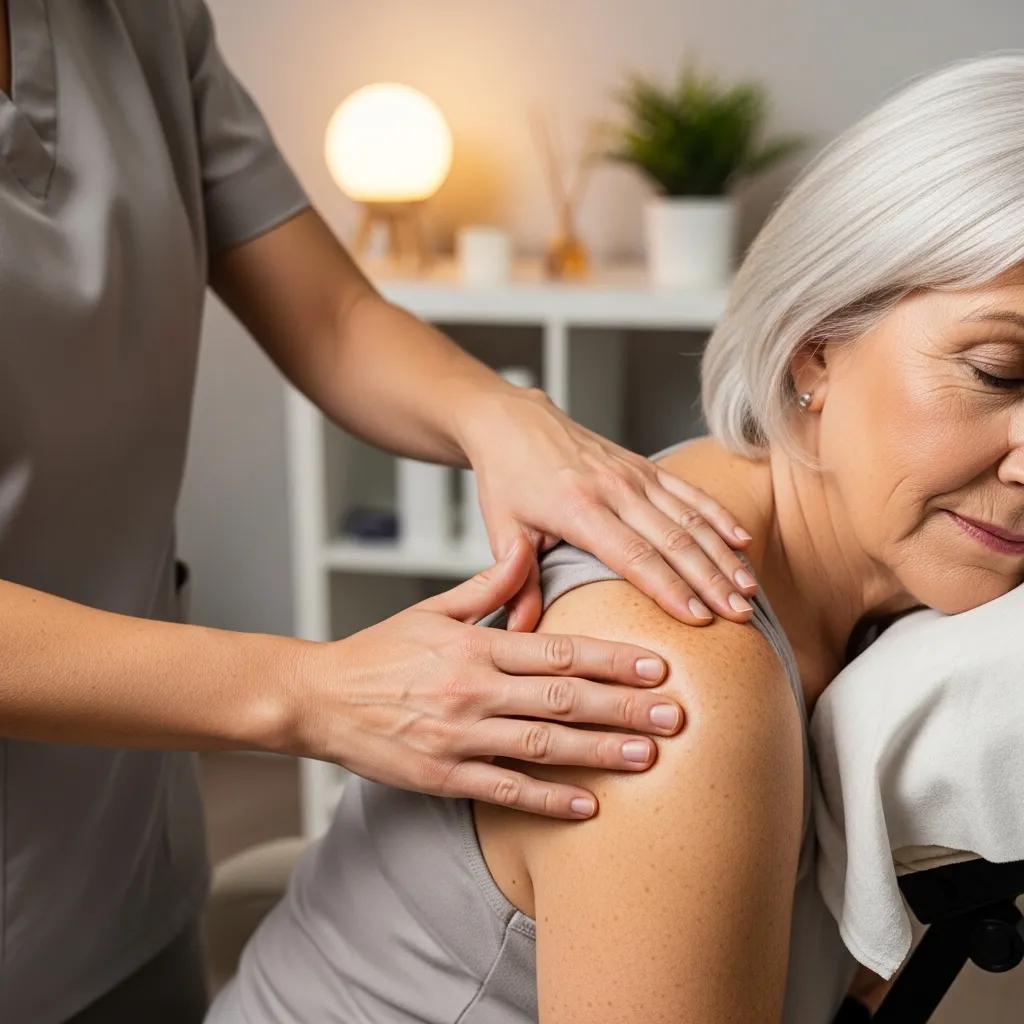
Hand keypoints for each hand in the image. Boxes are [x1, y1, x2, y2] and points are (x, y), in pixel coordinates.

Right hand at [293, 540, 683, 818]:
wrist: (319, 698)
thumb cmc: (379, 652)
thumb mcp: (432, 611)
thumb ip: (485, 586)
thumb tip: (525, 551)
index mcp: (475, 647)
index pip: (557, 651)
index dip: (612, 658)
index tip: (657, 664)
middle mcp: (473, 691)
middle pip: (563, 698)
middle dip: (625, 706)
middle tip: (676, 713)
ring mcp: (459, 737)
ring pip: (544, 744)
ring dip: (600, 750)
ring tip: (649, 754)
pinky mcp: (444, 776)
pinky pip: (506, 790)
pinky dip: (548, 799)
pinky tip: (588, 805)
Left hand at [456, 385, 757, 630]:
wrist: (512, 422)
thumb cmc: (506, 479)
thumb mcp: (502, 530)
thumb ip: (516, 582)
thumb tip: (519, 633)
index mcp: (579, 508)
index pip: (634, 556)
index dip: (670, 589)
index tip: (699, 620)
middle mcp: (614, 488)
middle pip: (674, 540)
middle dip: (711, 580)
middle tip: (740, 616)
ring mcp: (633, 474)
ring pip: (690, 517)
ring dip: (723, 555)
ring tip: (749, 591)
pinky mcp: (643, 465)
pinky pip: (689, 492)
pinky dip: (718, 516)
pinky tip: (742, 541)